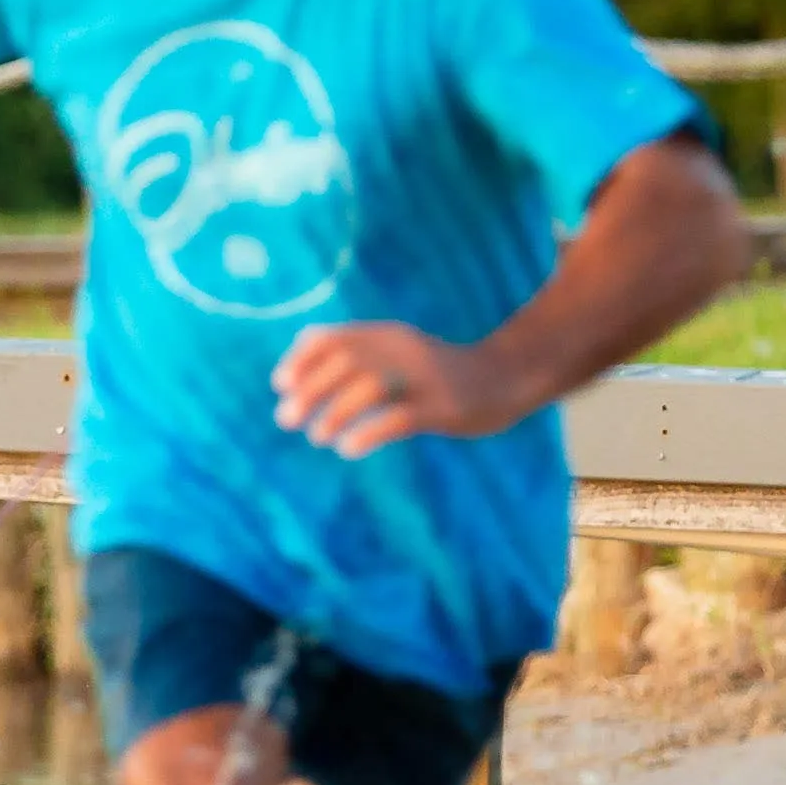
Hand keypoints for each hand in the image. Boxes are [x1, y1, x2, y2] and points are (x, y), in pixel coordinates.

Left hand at [271, 320, 516, 458]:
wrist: (505, 379)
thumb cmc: (437, 373)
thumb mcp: (397, 353)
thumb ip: (354, 354)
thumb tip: (294, 367)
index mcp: (388, 336)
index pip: (334, 338)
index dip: (301, 359)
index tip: (279, 386)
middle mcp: (403, 350)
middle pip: (346, 362)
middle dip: (310, 390)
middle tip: (287, 420)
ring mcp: (425, 378)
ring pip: (371, 387)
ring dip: (335, 413)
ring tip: (317, 438)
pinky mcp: (444, 407)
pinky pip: (400, 418)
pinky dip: (368, 433)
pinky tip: (348, 449)